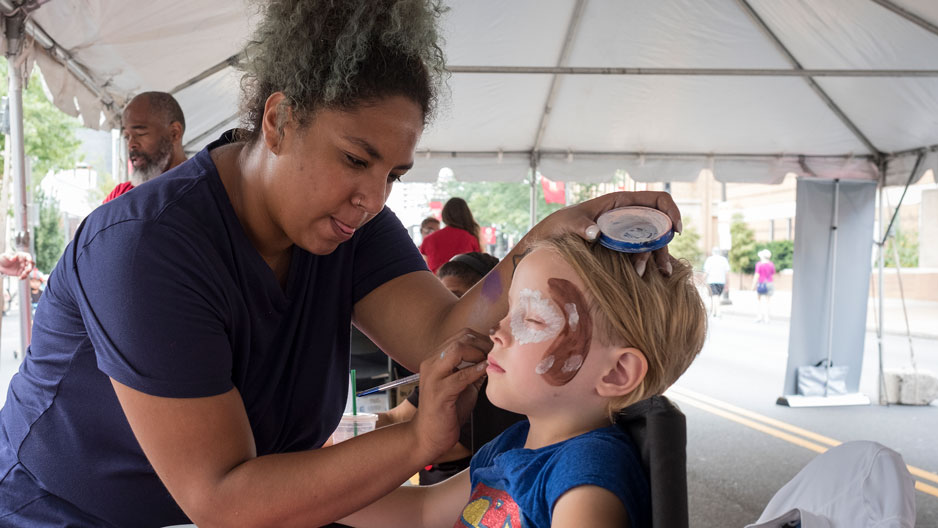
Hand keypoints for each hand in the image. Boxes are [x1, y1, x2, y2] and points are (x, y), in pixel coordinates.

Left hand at [0, 251, 33, 279]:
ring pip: (28, 270)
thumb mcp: (5, 256)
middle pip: (31, 264)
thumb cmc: (4, 258)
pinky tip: (20, 278)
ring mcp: (23, 267)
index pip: (28, 256)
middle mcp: (24, 262)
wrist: (1, 265)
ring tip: (22, 275)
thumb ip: (9, 256)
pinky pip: (24, 275)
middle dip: (30, 267)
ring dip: (27, 273)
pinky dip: (23, 277)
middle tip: (28, 270)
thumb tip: (14, 258)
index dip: (30, 258)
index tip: (30, 261)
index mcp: (22, 256)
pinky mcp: (21, 273)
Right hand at [411, 329, 490, 460]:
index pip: (461, 336)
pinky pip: (460, 376)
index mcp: (436, 359)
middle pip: (460, 338)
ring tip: (490, 362)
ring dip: (479, 353)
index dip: (481, 339)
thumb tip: (492, 360)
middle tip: (496, 355)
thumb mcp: (463, 386)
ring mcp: (433, 377)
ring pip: (457, 350)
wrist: (428, 436)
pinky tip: (485, 372)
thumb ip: (473, 372)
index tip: (495, 349)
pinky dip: (475, 371)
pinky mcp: (438, 392)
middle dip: (483, 343)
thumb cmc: (446, 411)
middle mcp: (431, 363)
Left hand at [527, 191, 681, 276]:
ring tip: (655, 276)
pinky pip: (641, 253)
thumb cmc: (561, 224)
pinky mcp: (622, 247)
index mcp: (622, 202)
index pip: (657, 200)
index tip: (675, 229)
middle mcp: (629, 215)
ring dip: (655, 258)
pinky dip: (646, 264)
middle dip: (664, 245)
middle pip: (659, 226)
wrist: (551, 239)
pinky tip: (647, 278)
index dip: (671, 211)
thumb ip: (581, 225)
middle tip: (662, 267)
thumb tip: (594, 233)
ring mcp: (627, 232)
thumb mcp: (570, 222)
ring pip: (652, 242)